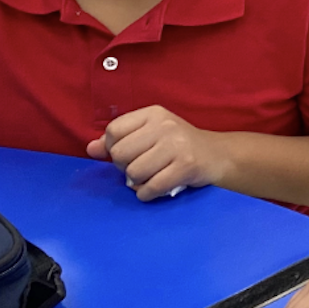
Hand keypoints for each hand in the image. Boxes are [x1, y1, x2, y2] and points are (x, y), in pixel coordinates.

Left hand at [85, 104, 225, 200]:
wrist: (218, 155)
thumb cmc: (178, 145)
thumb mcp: (149, 135)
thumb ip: (119, 140)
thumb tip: (91, 149)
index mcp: (154, 113)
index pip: (114, 131)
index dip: (114, 147)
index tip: (130, 152)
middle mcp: (165, 125)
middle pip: (120, 153)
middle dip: (125, 166)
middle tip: (141, 167)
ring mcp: (177, 145)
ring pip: (133, 173)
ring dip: (137, 182)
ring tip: (150, 177)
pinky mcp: (186, 166)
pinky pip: (150, 187)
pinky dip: (147, 194)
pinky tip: (155, 189)